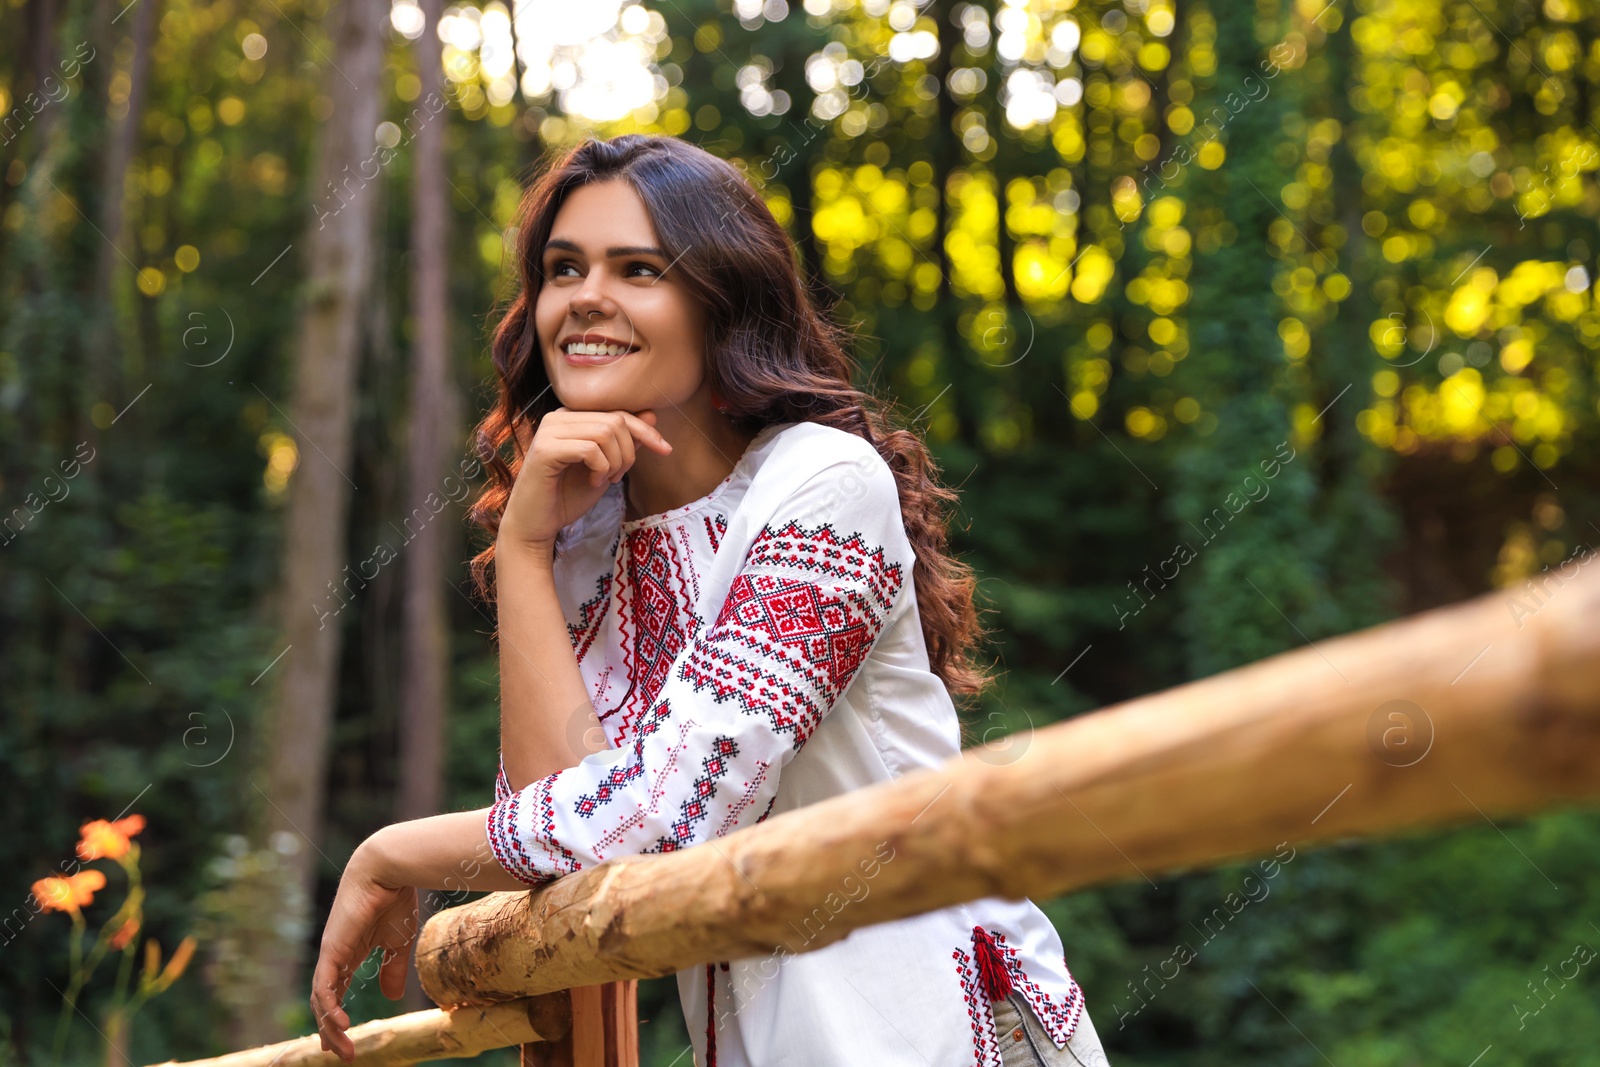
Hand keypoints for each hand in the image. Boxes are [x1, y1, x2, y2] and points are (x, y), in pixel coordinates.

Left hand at [311, 839, 418, 1063]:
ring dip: (330, 1027)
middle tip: (341, 1054)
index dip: (337, 1017)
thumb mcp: (397, 943)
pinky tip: (341, 1025)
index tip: (344, 1041)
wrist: (388, 869)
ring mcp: (330, 953)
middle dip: (330, 1030)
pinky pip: (325, 987)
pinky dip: (331, 1008)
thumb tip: (390, 998)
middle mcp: (335, 956)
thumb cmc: (394, 899)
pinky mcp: (332, 950)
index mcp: (349, 953)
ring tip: (342, 1048)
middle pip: (324, 1001)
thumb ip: (393, 970)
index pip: (336, 992)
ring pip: (322, 999)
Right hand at [500, 407, 672, 550]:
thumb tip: (652, 415)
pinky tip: (592, 482)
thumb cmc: (567, 496)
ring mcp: (549, 431)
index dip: (646, 430)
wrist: (536, 525)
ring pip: (605, 432)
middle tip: (617, 477)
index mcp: (572, 418)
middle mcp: (558, 417)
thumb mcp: (606, 467)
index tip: (666, 450)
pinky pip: (590, 449)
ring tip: (605, 480)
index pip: (618, 412)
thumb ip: (625, 443)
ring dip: (616, 462)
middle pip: (615, 421)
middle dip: (629, 452)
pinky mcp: (545, 449)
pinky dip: (600, 468)